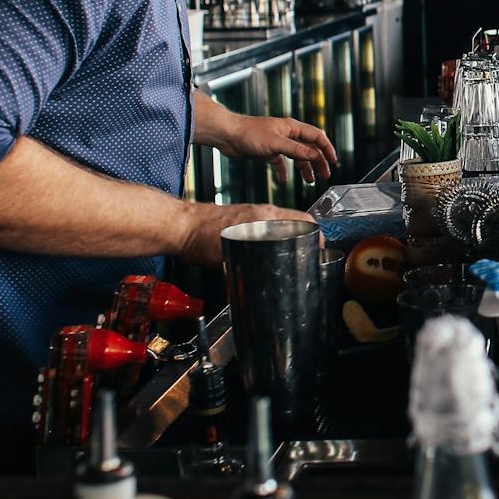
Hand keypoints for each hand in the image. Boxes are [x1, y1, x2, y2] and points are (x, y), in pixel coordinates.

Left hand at [173, 201, 314, 269]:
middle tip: (308, 253)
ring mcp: (252, 211)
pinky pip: (266, 222)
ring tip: (289, 252)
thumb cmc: (198, 238)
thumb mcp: (227, 259)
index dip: (316, 234)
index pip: (303, 219)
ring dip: (289, 234)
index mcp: (264, 218)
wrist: (179, 226)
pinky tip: (265, 247)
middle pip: (296, 221)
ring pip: (281, 222)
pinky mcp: (242, 215)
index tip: (320, 248)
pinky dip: (272, 232)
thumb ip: (247, 269)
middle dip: (305, 236)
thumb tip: (257, 287)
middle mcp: (262, 211)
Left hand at [225, 115, 338, 184]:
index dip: (327, 148)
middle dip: (318, 161)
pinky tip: (284, 180)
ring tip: (310, 180)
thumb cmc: (249, 134)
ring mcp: (277, 143)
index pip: (316, 136)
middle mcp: (287, 134)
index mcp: (292, 127)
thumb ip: (297, 150)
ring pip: (297, 156)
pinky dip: (284, 172)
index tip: (333, 161)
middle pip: (308, 148)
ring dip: (304, 168)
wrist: (227, 135)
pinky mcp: (267, 151)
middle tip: (325, 175)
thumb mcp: (276, 143)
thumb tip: (315, 155)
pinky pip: (281, 162)